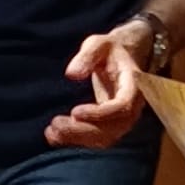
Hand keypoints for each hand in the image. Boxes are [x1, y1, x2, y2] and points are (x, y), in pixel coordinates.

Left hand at [45, 21, 150, 149]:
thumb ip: (87, 56)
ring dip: (77, 138)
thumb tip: (71, 74)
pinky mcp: (110, 125)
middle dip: (82, 130)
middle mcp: (131, 108)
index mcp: (133, 86)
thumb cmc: (110, 49)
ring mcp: (121, 119)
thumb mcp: (99, 43)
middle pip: (112, 129)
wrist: (122, 58)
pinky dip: (75, 141)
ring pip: (103, 138)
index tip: (74, 112)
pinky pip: (96, 139)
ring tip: (51, 131)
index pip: (122, 107)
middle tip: (56, 123)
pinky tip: (53, 136)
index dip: (100, 114)